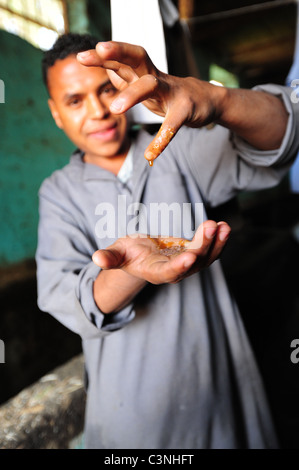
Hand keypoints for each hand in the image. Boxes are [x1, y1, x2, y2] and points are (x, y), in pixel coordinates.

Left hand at [77, 41, 223, 163]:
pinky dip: (161, 140)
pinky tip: (150, 156)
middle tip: (100, 50)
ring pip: (152, 85)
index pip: (123, 57)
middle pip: (138, 57)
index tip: (81, 56)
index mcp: (145, 72)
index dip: (104, 54)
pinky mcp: (186, 110)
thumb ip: (126, 76)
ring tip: (115, 109)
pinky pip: (172, 124)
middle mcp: (156, 76)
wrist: (208, 100)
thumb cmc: (170, 93)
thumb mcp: (146, 84)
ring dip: (133, 94)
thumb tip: (106, 66)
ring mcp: (172, 91)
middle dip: (119, 51)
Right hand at [92, 220, 230, 284]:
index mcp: (155, 272)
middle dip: (203, 246)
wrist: (140, 257)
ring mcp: (186, 264)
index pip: (168, 273)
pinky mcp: (193, 254)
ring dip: (216, 243)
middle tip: (211, 226)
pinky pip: (209, 250)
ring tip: (223, 226)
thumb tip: (96, 258)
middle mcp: (174, 271)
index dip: (179, 267)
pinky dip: (218, 240)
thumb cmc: (126, 255)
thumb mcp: (116, 254)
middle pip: (192, 263)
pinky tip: (225, 226)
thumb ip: (109, 258)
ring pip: (206, 258)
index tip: (191, 257)